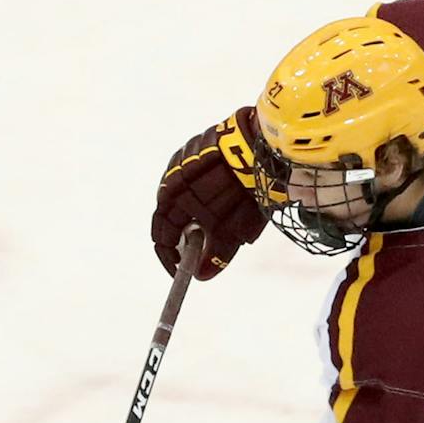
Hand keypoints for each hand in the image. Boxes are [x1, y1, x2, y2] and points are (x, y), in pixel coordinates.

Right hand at [152, 110, 266, 279]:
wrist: (262, 147)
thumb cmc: (245, 191)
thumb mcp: (233, 230)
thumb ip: (215, 254)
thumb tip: (201, 276)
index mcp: (173, 199)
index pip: (162, 235)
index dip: (169, 257)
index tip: (181, 270)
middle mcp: (171, 177)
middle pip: (169, 215)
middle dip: (182, 237)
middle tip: (199, 251)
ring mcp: (183, 158)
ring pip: (180, 194)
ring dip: (191, 214)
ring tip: (213, 226)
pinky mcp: (198, 146)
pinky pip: (191, 176)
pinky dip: (199, 194)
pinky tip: (218, 200)